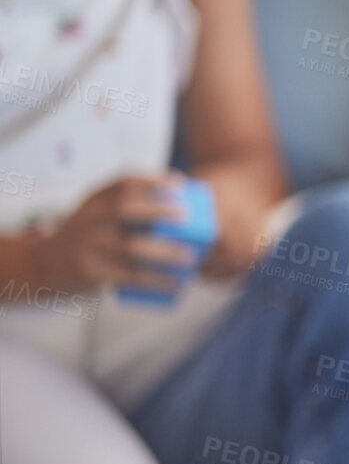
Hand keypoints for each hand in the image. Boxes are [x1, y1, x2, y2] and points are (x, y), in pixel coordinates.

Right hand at [32, 175, 199, 295]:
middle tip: (186, 216)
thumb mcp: (95, 216)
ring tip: (190, 258)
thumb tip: (184, 216)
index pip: (123, 182)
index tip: (180, 184)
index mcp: (94, 201)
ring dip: (165, 252)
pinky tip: (176, 283)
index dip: (154, 180)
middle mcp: (90, 220)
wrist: (42, 265)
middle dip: (159, 210)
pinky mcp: (92, 272)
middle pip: (126, 209)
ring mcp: (90, 246)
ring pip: (132, 247)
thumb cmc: (86, 238)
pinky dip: (157, 280)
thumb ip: (126, 211)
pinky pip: (130, 276)